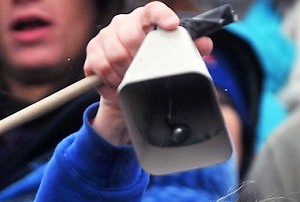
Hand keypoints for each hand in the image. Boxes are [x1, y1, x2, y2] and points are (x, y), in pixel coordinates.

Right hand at [83, 1, 212, 144]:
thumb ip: (189, 50)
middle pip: (131, 34)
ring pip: (115, 52)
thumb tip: (206, 43)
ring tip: (131, 78)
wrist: (127, 94)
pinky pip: (100, 64)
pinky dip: (111, 77)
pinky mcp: (93, 52)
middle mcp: (124, 24)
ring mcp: (106, 36)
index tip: (171, 26)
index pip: (153, 10)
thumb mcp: (170, 63)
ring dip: (125, 71)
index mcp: (145, 22)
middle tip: (144, 70)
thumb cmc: (150, 71)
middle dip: (139, 57)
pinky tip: (118, 81)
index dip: (162, 16)